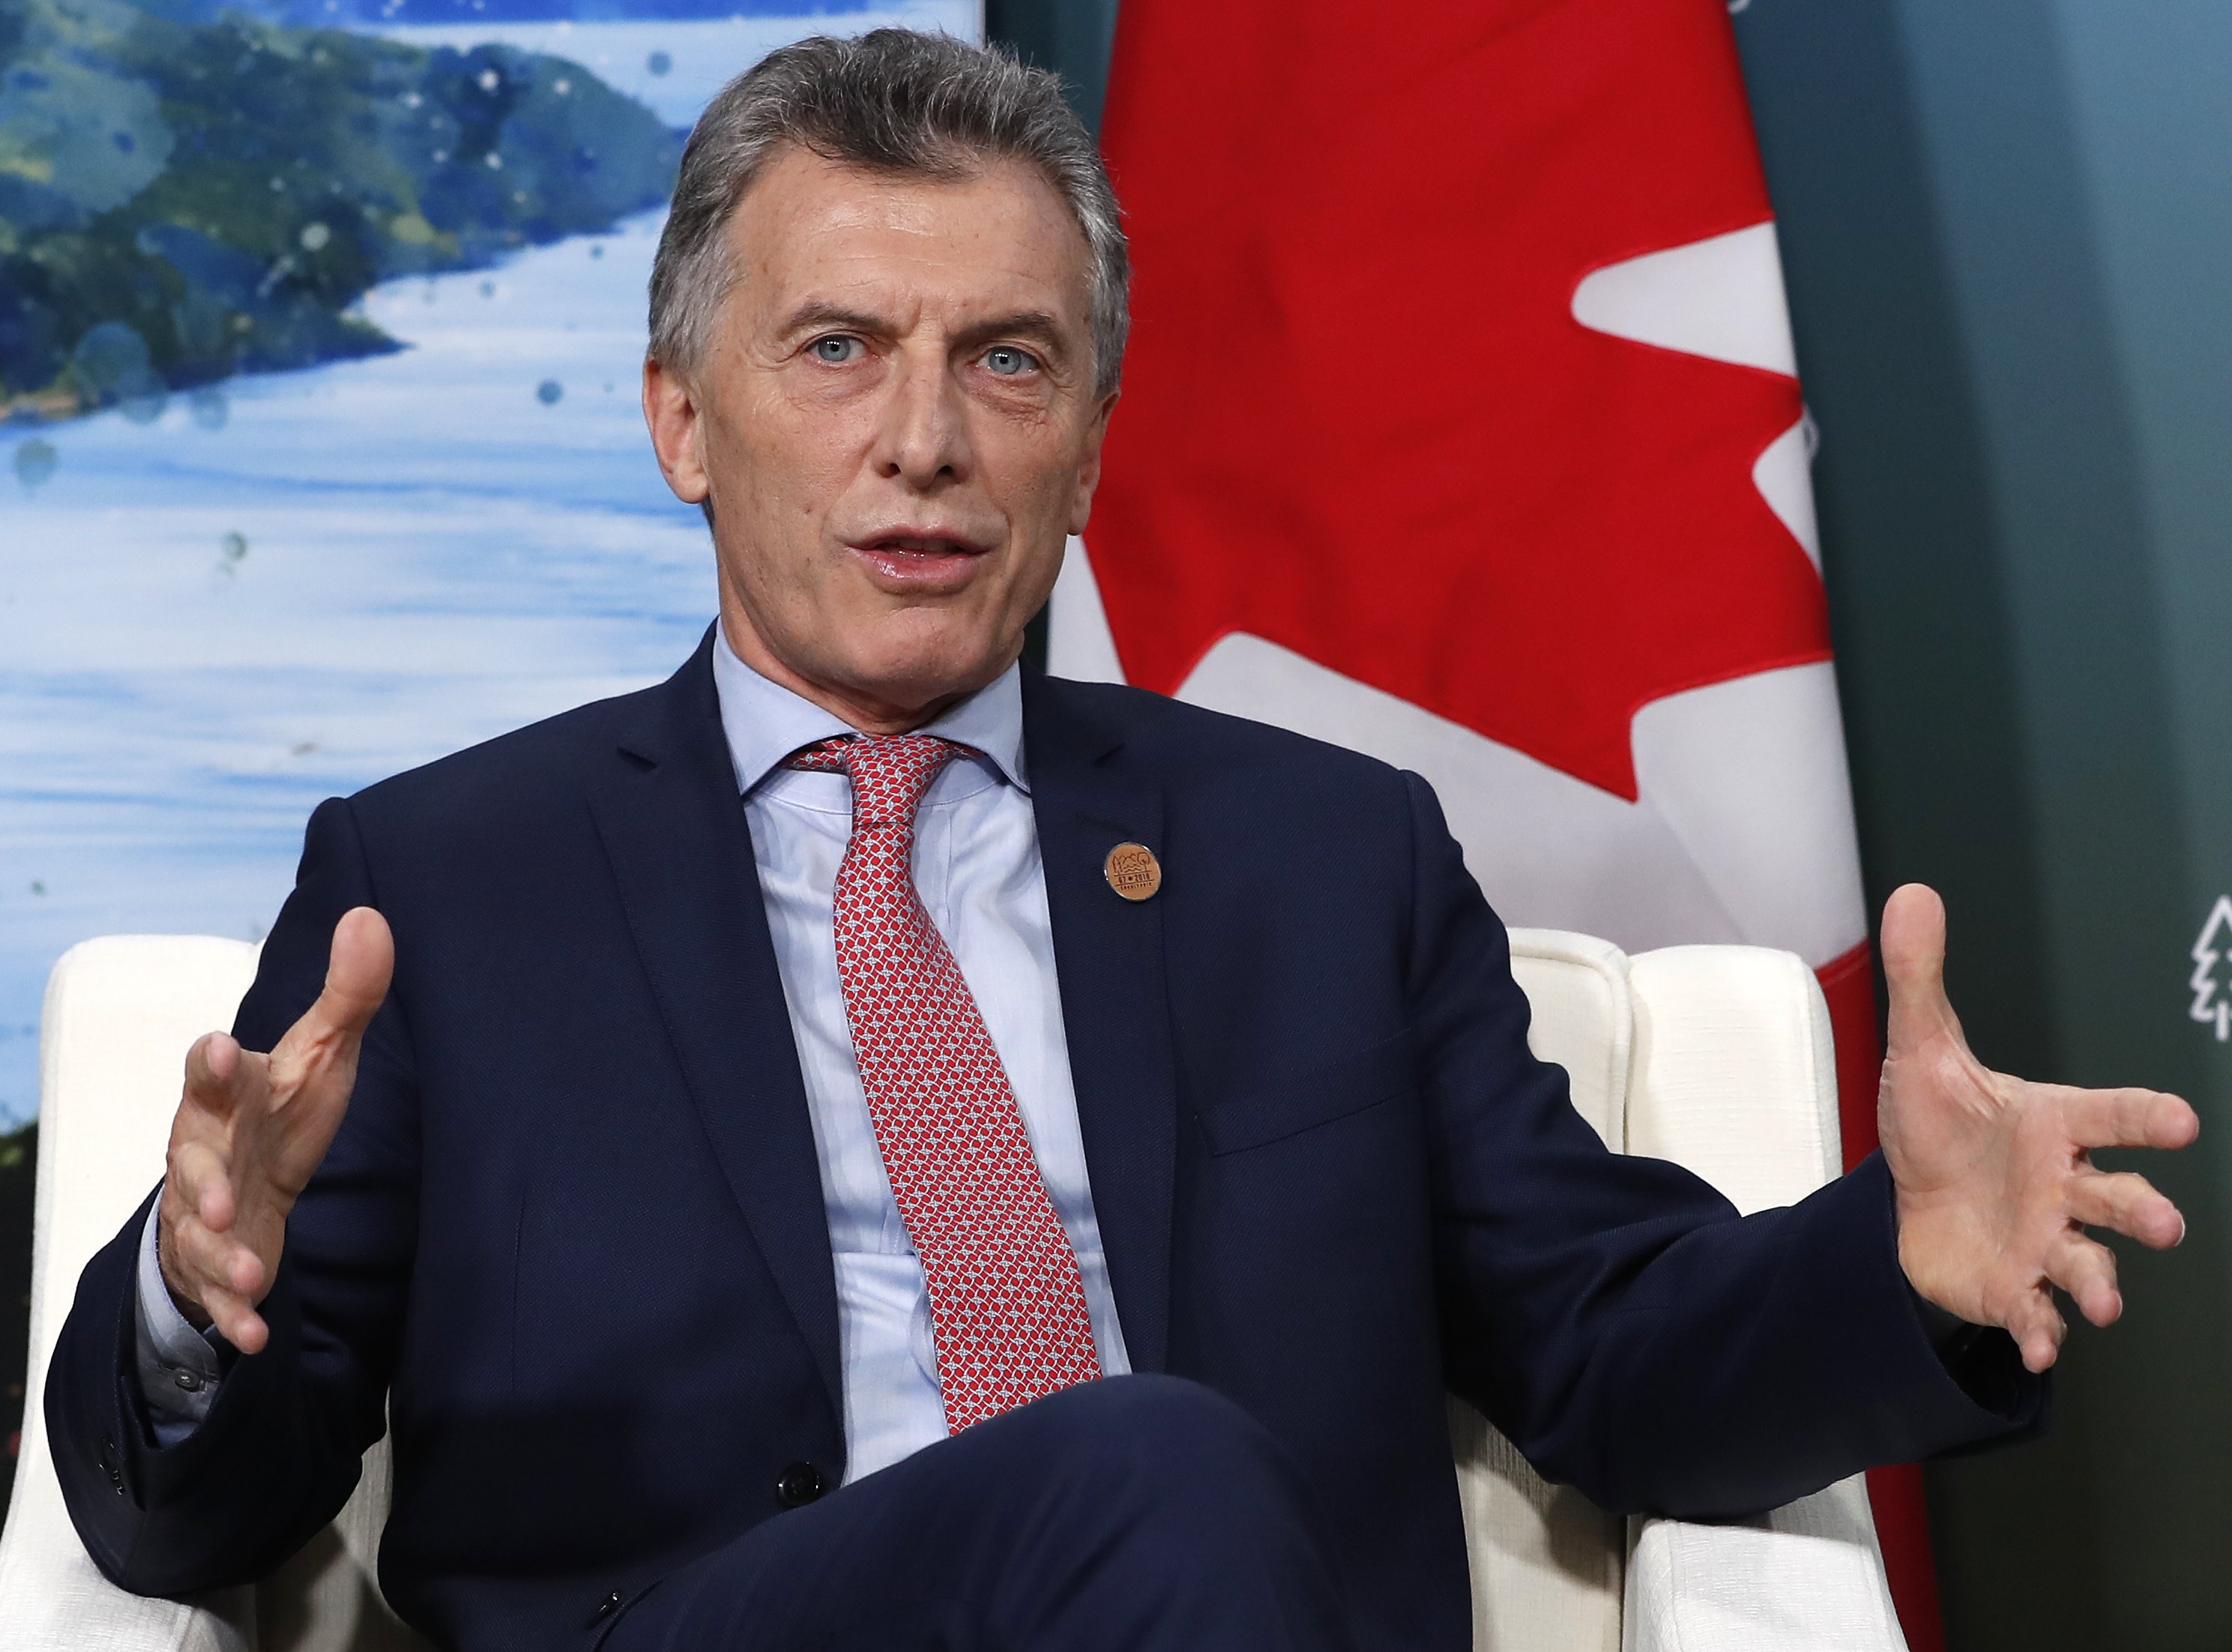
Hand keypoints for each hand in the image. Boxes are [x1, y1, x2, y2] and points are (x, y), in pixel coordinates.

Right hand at [157, 907, 393, 1353]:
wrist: (246, 1181)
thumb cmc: (280, 1105)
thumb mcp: (320, 1050)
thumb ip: (347, 993)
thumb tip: (371, 916)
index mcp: (227, 1092)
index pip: (210, 1071)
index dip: (213, 1062)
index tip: (220, 1049)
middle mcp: (203, 1149)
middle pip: (192, 1162)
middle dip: (204, 1182)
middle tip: (224, 1200)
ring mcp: (203, 1209)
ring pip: (199, 1233)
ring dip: (223, 1255)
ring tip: (253, 1274)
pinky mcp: (216, 1260)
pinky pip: (216, 1290)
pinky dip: (235, 1312)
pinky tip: (256, 1334)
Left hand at [1879, 884, 2195, 1372]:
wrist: (1909, 1196)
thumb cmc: (1939, 1122)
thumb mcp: (1921, 1048)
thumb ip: (1921, 976)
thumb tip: (1912, 894)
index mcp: (2054, 1123)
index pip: (2111, 1114)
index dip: (2144, 1117)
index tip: (2180, 1120)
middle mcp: (2063, 1184)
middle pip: (2119, 1197)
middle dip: (2144, 1211)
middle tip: (2165, 1225)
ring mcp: (2045, 1239)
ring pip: (2090, 1263)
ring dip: (2102, 1284)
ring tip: (2105, 1302)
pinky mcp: (2015, 1286)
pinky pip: (2036, 1314)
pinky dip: (2041, 1332)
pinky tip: (2040, 1349)